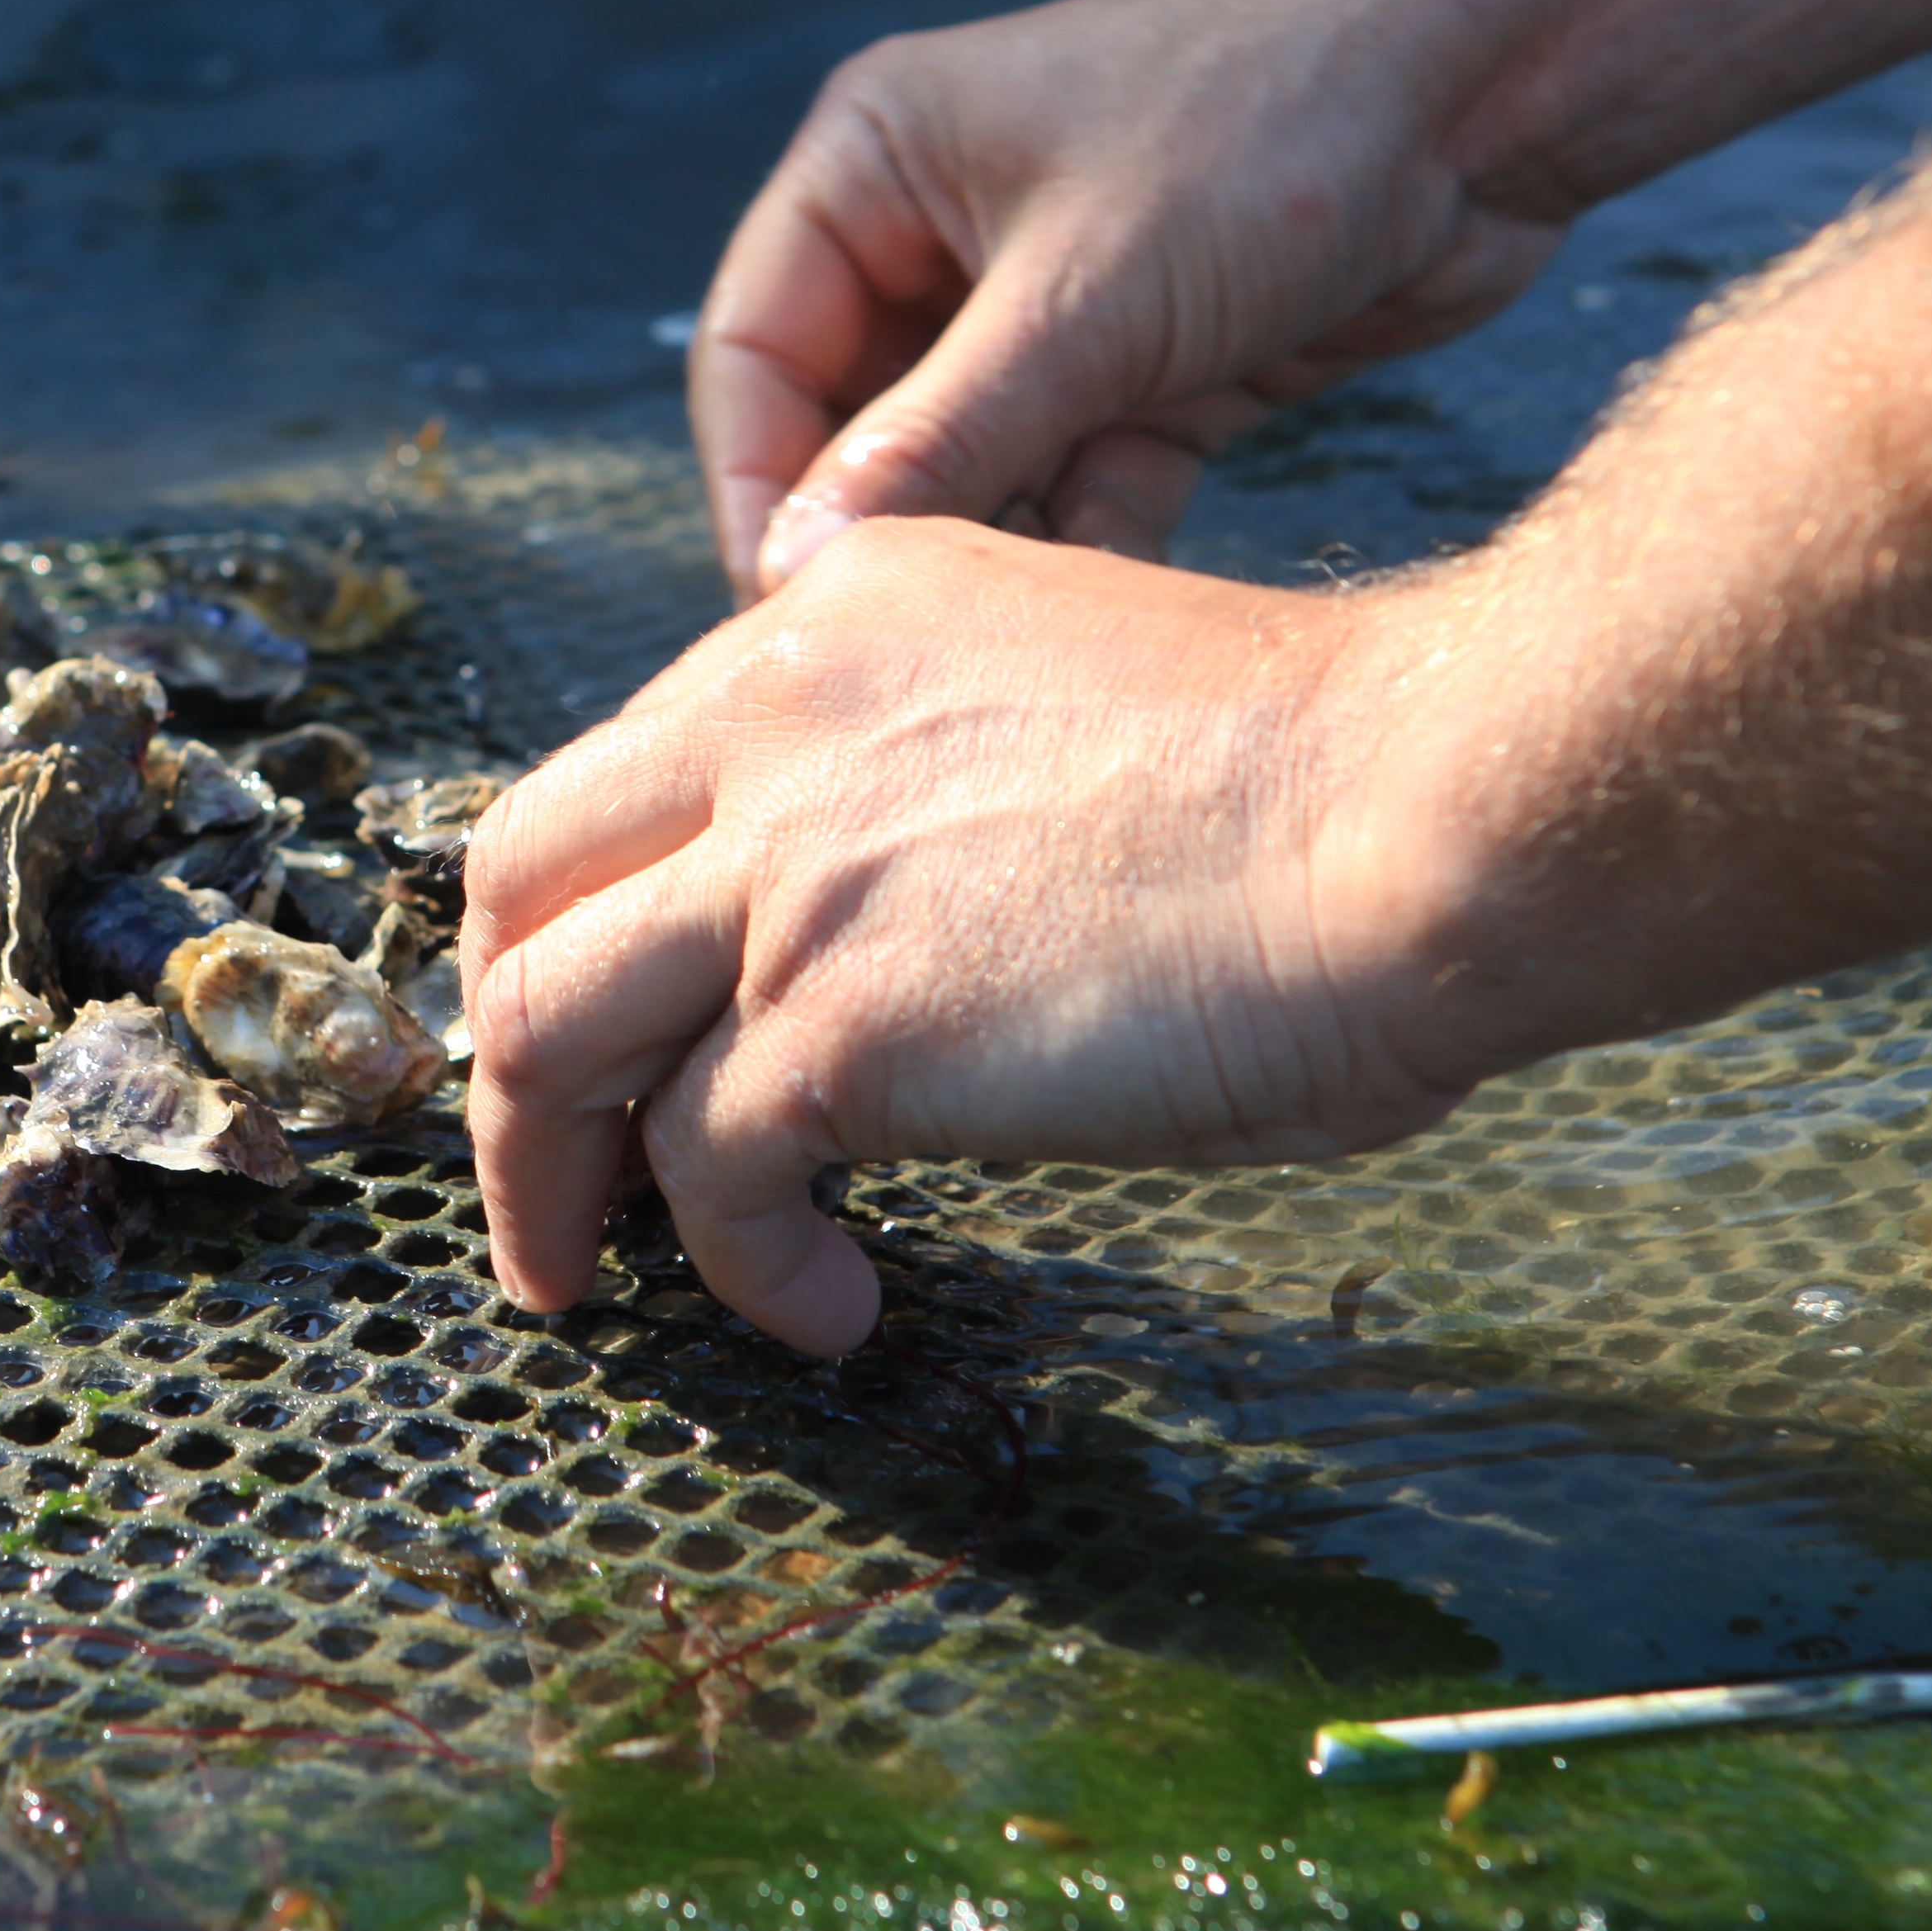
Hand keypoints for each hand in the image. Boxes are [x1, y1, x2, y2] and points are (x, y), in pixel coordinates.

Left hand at [458, 519, 1477, 1352]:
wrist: (1429, 815)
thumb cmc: (1331, 787)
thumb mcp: (1072, 712)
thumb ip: (933, 789)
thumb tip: (895, 951)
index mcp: (838, 618)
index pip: (627, 772)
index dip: (593, 916)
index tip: (615, 1023)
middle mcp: (773, 716)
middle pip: (523, 884)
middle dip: (502, 1045)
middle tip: (542, 1169)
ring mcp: (787, 869)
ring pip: (545, 1034)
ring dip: (545, 1183)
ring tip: (593, 1279)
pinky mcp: (833, 1022)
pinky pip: (705, 1178)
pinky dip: (741, 1269)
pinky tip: (826, 1313)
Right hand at [696, 0, 1564, 597]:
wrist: (1492, 91)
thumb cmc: (1268, 130)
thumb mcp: (1079, 304)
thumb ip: (934, 443)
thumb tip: (797, 569)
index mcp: (876, 164)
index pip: (754, 352)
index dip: (762, 486)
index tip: (785, 610)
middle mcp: (943, 231)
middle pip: (854, 426)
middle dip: (884, 533)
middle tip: (895, 656)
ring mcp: (1050, 305)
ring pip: (970, 469)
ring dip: (991, 553)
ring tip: (1009, 645)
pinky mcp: (1152, 366)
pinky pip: (1075, 484)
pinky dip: (1086, 548)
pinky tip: (1102, 623)